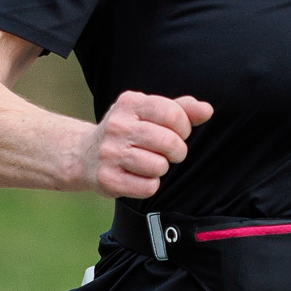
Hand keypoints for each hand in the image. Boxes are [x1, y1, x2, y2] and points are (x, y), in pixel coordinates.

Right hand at [81, 90, 213, 197]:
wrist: (84, 154)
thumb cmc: (127, 132)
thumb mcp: (148, 113)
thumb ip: (180, 109)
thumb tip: (206, 110)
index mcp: (130, 103)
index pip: (172, 114)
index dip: (184, 127)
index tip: (179, 133)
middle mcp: (118, 126)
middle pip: (168, 142)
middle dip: (177, 151)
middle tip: (170, 153)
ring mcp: (110, 153)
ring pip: (159, 166)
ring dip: (162, 168)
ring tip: (151, 164)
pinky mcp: (107, 179)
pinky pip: (148, 187)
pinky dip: (150, 185)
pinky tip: (140, 177)